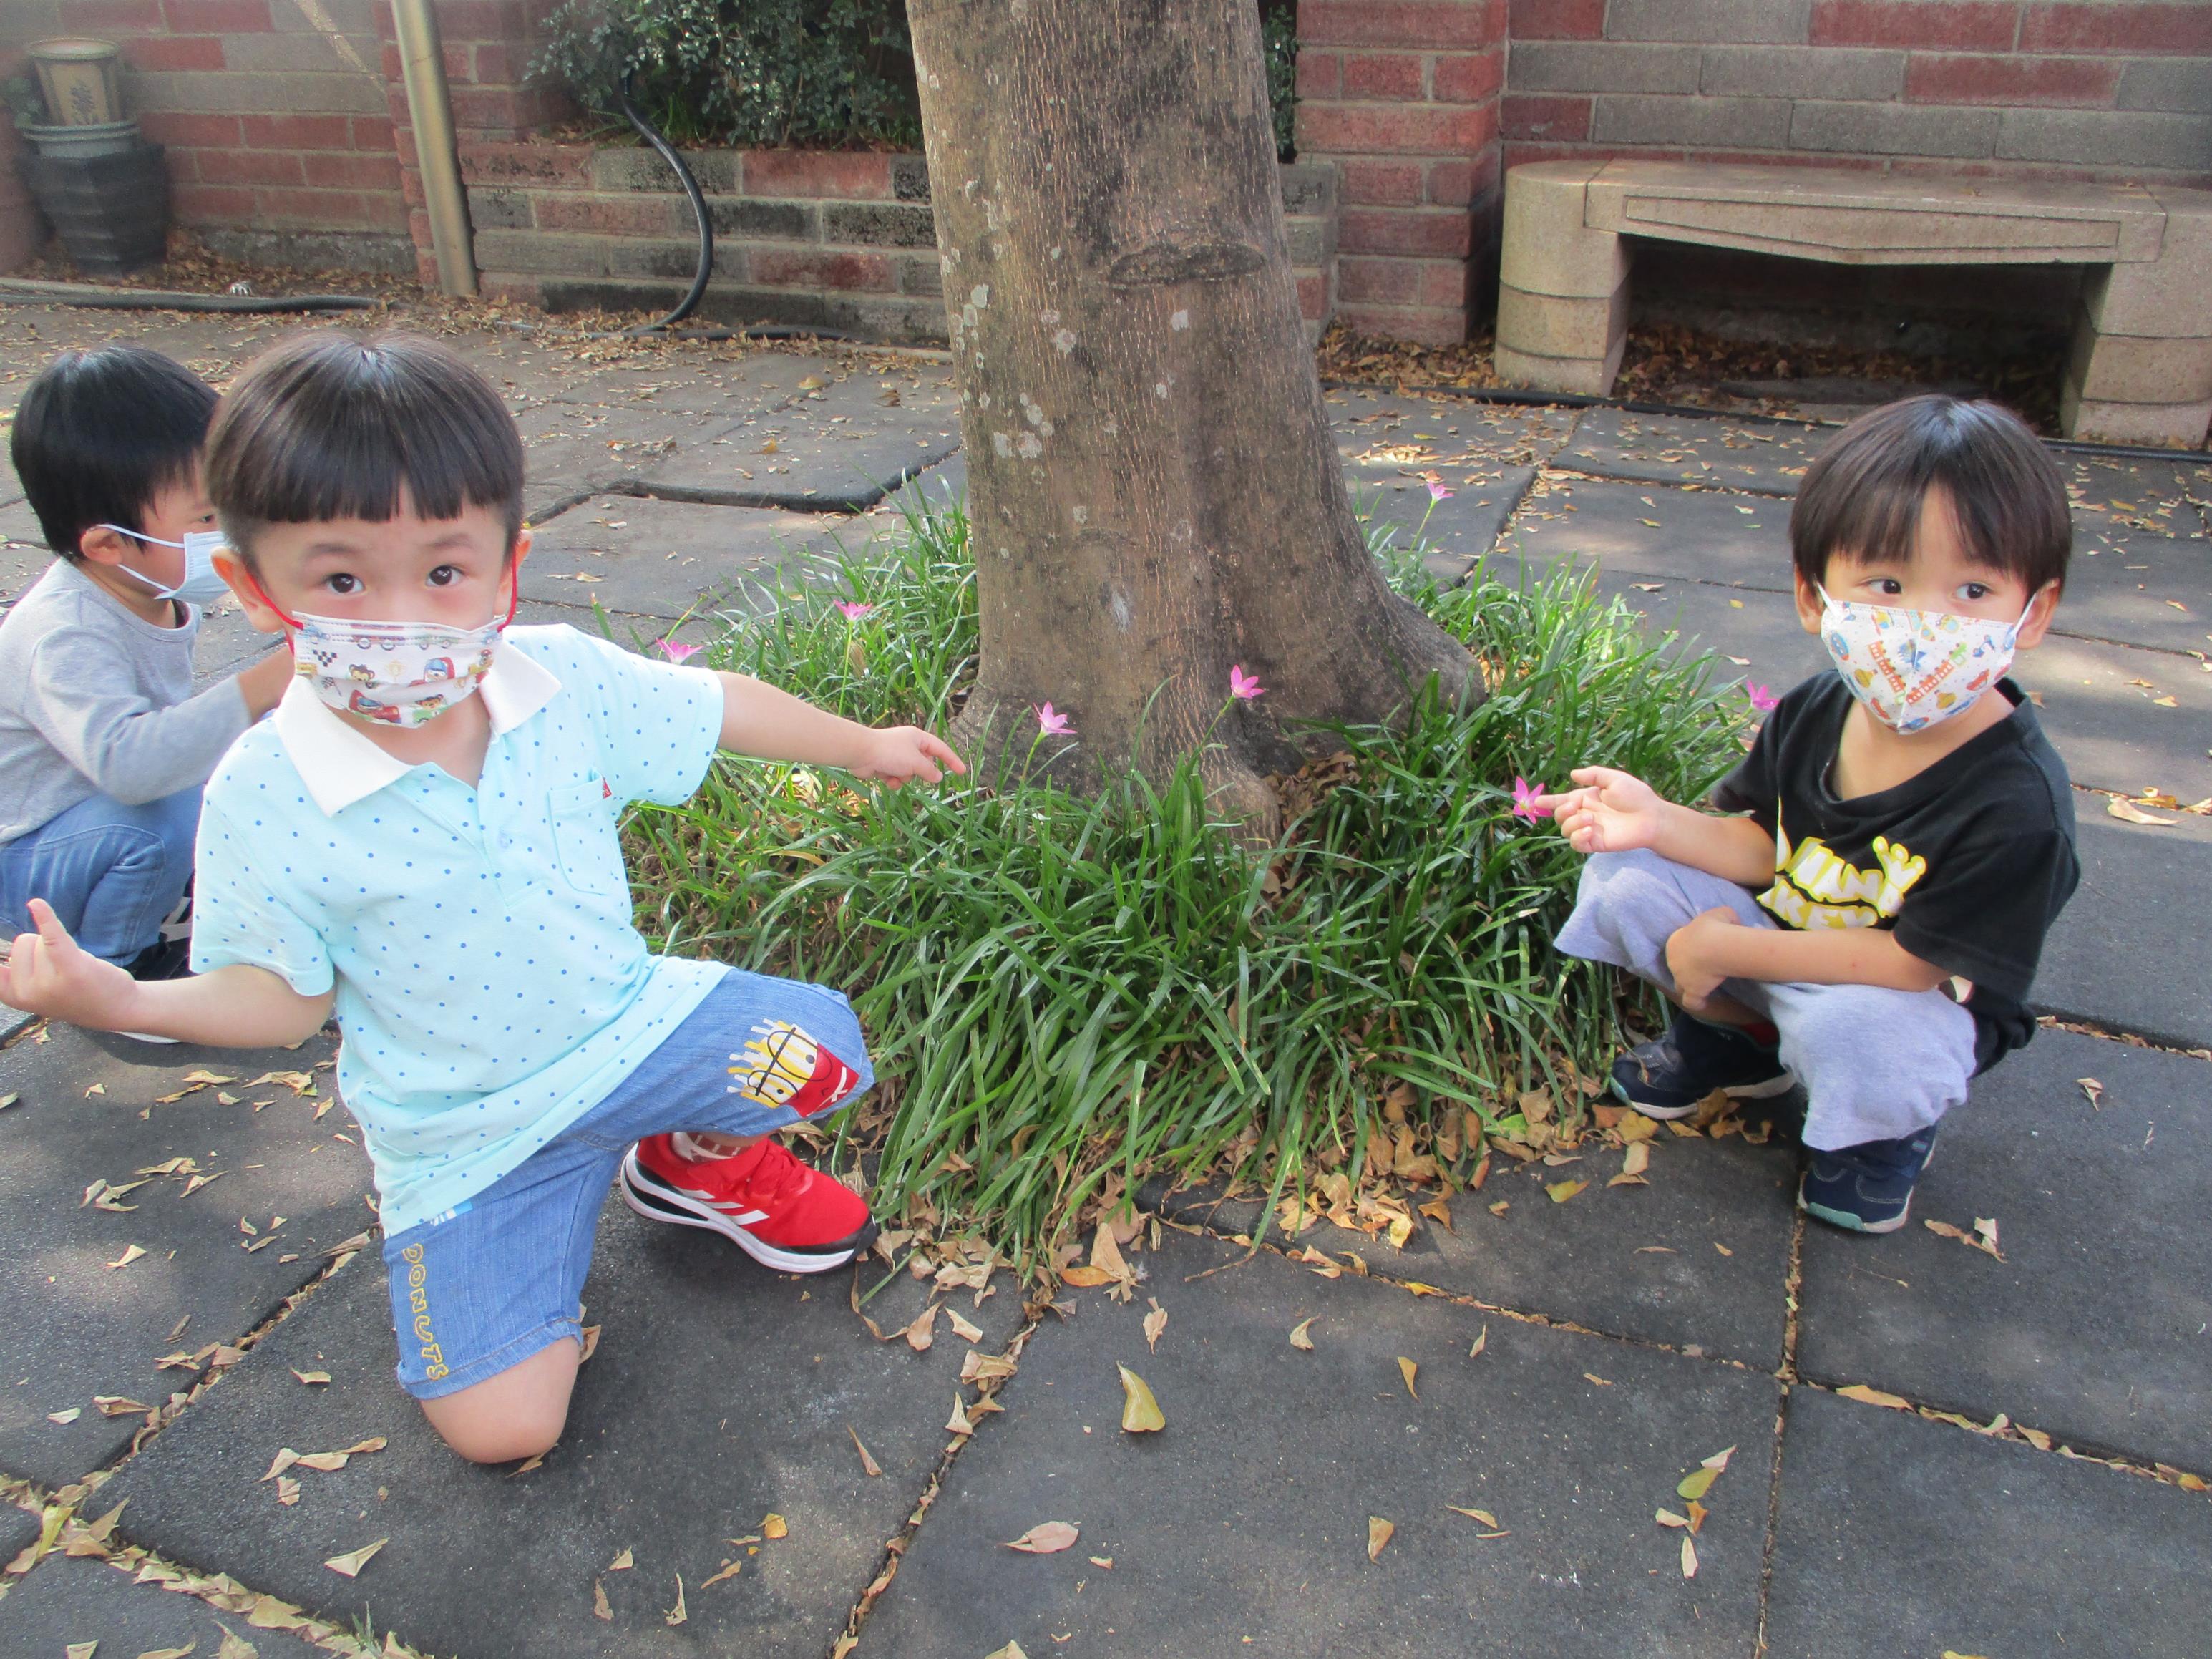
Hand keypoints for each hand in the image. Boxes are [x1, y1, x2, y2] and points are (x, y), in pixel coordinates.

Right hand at [0, 899, 143, 1029]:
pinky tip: (36, 905)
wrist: (116, 1009)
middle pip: (23, 942)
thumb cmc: (73, 993)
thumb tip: (15, 944)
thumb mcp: (36, 991)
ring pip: (42, 939)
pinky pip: (53, 936)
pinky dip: (45, 918)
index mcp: (12, 997)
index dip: (7, 958)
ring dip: (61, 947)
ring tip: (74, 967)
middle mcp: (26, 993)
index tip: (11, 960)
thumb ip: (17, 976)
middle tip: (62, 969)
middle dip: (44, 948)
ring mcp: (48, 984)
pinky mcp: (72, 970)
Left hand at [851, 726, 967, 788]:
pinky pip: (897, 778)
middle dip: (918, 772)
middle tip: (912, 772)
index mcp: (918, 738)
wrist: (861, 753)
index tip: (962, 772)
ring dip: (904, 777)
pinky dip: (893, 780)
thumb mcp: (915, 762)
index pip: (940, 749)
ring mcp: (896, 756)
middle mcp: (908, 745)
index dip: (952, 760)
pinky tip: (886, 778)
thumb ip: (929, 771)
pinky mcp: (886, 766)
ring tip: (894, 773)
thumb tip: (938, 777)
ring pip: (909, 774)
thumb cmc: (891, 752)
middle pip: (923, 764)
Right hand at [1529, 765, 1668, 854]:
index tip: (1534, 802)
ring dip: (1573, 823)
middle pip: (1559, 816)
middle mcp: (1584, 814)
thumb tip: (1572, 774)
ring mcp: (1589, 830)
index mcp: (1586, 799)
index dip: (1547, 801)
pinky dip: (1579, 837)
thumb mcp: (1615, 779)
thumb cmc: (1636, 796)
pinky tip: (1592, 830)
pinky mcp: (1595, 843)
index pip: (1561, 800)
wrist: (1652, 817)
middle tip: (1577, 807)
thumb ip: (1594, 775)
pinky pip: (1576, 844)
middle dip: (1562, 811)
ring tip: (1592, 819)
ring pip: (1565, 830)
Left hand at [1664, 907, 1741, 1011]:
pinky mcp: (1691, 991)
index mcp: (1675, 941)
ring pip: (1680, 985)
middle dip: (1687, 968)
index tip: (1703, 952)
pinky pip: (1691, 1002)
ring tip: (1702, 987)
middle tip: (1704, 969)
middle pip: (1678, 966)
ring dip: (1689, 985)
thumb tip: (1732, 922)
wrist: (1714, 945)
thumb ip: (1725, 917)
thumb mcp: (1722, 914)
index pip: (1679, 947)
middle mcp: (1673, 961)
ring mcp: (1681, 978)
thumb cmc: (1715, 927)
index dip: (1689, 950)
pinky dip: (1697, 1003)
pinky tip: (1704, 1004)